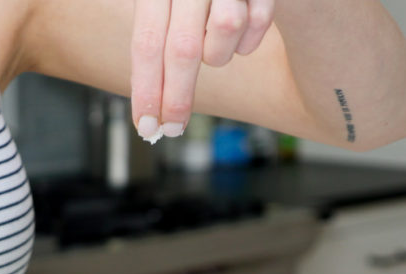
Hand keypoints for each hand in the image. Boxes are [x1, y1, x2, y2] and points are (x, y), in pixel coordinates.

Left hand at [131, 0, 274, 140]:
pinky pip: (259, 22)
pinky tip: (243, 23)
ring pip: (223, 36)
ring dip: (219, 53)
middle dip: (176, 98)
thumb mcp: (164, 0)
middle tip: (172, 129)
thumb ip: (156, 33)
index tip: (146, 127)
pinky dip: (249, 37)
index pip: (146, 43)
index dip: (146, 89)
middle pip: (181, 49)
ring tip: (216, 40)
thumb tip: (148, 101)